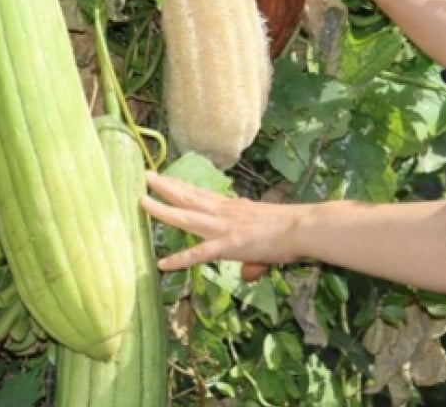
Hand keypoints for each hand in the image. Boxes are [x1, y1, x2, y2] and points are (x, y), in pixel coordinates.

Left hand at [141, 172, 304, 280]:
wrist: (303, 227)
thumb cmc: (291, 228)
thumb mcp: (264, 234)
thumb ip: (252, 253)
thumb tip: (249, 270)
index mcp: (233, 207)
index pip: (202, 194)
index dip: (181, 186)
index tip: (164, 177)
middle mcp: (225, 213)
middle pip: (189, 197)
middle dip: (165, 186)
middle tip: (144, 175)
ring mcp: (225, 228)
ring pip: (187, 217)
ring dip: (163, 210)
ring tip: (142, 201)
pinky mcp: (230, 245)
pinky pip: (200, 254)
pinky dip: (181, 259)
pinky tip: (164, 264)